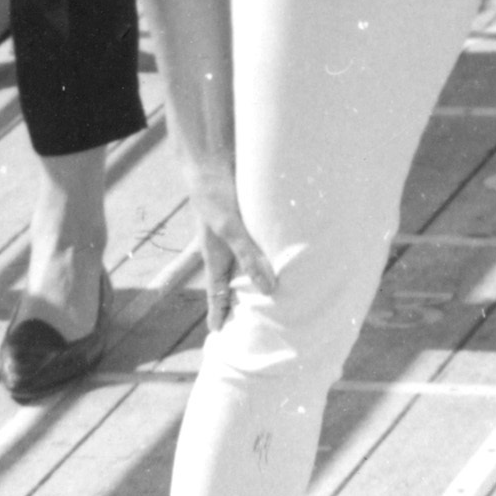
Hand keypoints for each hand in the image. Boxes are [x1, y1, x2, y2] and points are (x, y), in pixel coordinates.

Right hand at [177, 141, 274, 329]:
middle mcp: (224, 251)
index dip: (218, 314)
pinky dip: (267, 258)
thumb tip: (268, 289)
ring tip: (274, 299)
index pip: (216, 294)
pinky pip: (258, 247)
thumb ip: (249, 256)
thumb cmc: (213, 194)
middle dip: (240, 303)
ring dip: (258, 281)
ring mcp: (235, 237)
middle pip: (232, 284)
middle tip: (251, 325)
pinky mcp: (246, 223)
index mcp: (214, 257)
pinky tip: (284, 261)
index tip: (218, 335)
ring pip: (247, 266)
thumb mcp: (230, 227)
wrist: (211, 160)